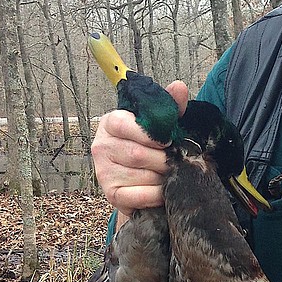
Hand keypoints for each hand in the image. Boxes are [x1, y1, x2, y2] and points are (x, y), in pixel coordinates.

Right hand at [92, 81, 188, 219]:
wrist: (140, 180)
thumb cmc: (150, 146)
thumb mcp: (160, 124)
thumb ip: (169, 107)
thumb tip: (179, 86)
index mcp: (111, 122)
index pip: (124, 124)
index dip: (150, 135)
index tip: (168, 140)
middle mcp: (102, 146)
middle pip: (137, 154)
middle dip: (164, 160)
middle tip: (175, 161)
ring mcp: (103, 171)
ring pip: (142, 176)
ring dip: (163, 177)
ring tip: (168, 174)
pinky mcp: (111, 194)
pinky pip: (140, 196)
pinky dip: (157, 194)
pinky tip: (162, 190)